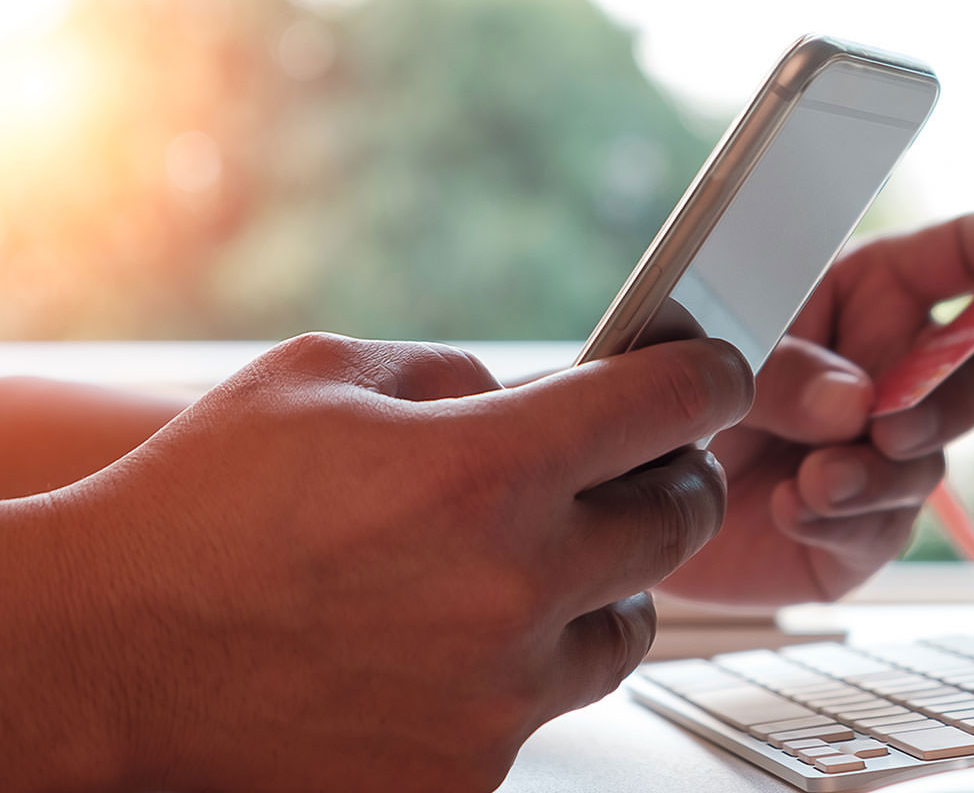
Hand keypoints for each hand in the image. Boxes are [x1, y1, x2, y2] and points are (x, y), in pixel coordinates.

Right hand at [5, 333, 751, 791]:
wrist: (106, 654)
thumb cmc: (199, 509)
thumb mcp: (326, 378)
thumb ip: (456, 374)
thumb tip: (532, 394)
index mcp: (484, 473)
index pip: (668, 407)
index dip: (708, 378)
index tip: (712, 377)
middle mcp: (511, 589)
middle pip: (679, 520)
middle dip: (673, 477)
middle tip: (641, 464)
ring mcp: (495, 696)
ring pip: (632, 625)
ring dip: (610, 580)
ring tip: (542, 557)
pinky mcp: (466, 773)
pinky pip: (550, 705)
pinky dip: (530, 663)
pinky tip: (463, 635)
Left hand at [660, 210, 973, 605]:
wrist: (629, 486)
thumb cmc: (677, 384)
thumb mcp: (718, 353)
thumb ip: (783, 371)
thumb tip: (859, 407)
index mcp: (865, 291)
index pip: (960, 255)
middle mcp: (889, 367)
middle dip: (953, 399)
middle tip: (893, 425)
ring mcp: (885, 448)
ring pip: (930, 457)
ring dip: (878, 472)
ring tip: (814, 479)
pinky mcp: (866, 524)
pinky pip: (887, 524)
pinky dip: (841, 518)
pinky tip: (790, 505)